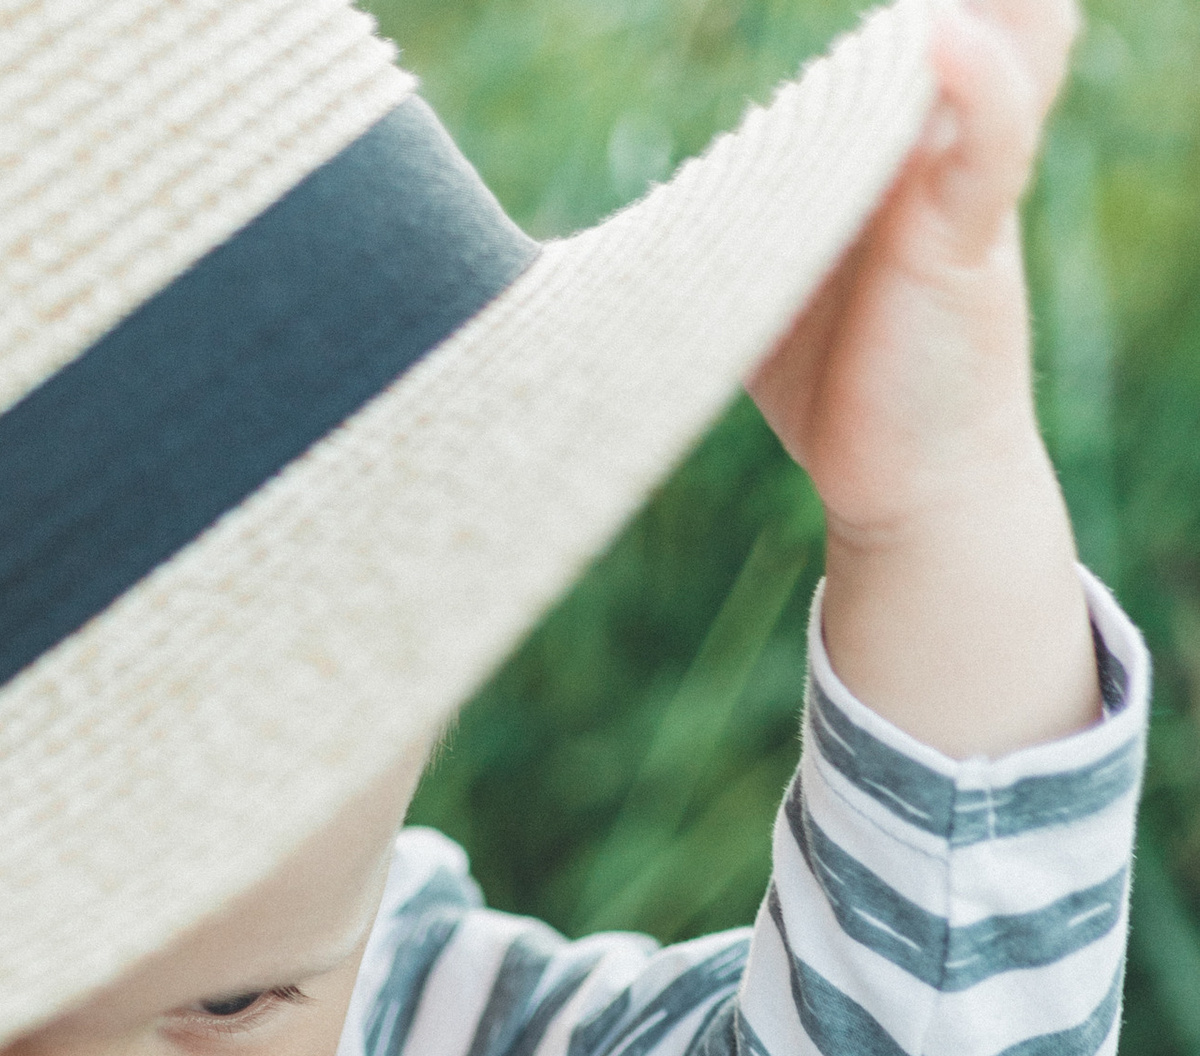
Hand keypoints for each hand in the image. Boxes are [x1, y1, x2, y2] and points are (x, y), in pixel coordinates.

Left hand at [749, 0, 1096, 754]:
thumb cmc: (833, 376)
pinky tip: (939, 36)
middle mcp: (939, 140)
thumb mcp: (762, 274)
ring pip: (1007, 48)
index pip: (912, 20)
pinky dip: (975, 84)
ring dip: (985, 1)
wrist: (906, 488)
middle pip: (982, 11)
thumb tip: (568, 251)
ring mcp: (960, 185)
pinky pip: (989, 143)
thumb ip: (713, 222)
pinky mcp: (968, 245)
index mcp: (896, 132)